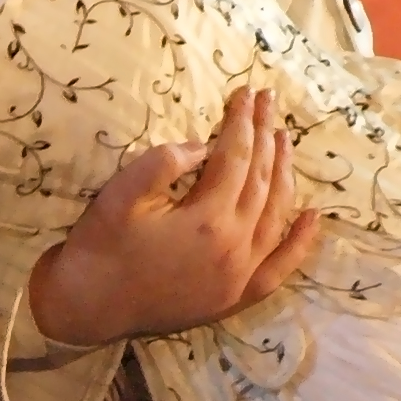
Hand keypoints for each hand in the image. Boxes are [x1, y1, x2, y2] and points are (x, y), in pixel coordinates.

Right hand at [29, 85, 320, 348]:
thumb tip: (202, 146)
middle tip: (268, 102)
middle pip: (261, 181)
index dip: (242, 122)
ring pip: (276, 216)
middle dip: (266, 136)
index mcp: (206, 219)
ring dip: (284, 174)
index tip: (246, 93)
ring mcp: (239, 276)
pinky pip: (279, 268)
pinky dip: (299, 242)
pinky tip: (312, 216)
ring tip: (285, 140)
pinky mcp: (236, 297)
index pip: (235, 158)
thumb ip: (163, 162)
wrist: (88, 308)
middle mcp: (234, 247)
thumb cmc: (100, 247)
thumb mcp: (120, 194)